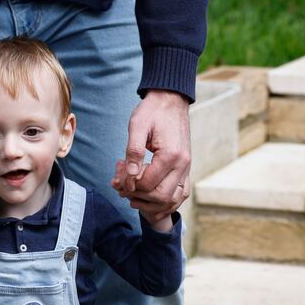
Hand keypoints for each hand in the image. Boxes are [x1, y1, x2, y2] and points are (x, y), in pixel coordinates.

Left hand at [122, 90, 191, 213]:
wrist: (171, 100)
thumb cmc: (152, 111)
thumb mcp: (137, 125)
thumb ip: (133, 151)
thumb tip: (131, 175)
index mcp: (171, 155)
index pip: (148, 184)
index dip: (129, 186)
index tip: (117, 179)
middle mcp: (182, 164)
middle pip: (160, 197)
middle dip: (138, 197)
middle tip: (122, 189)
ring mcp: (187, 167)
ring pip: (173, 200)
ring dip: (152, 204)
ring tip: (133, 196)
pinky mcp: (186, 168)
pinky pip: (180, 194)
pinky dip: (166, 202)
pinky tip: (149, 199)